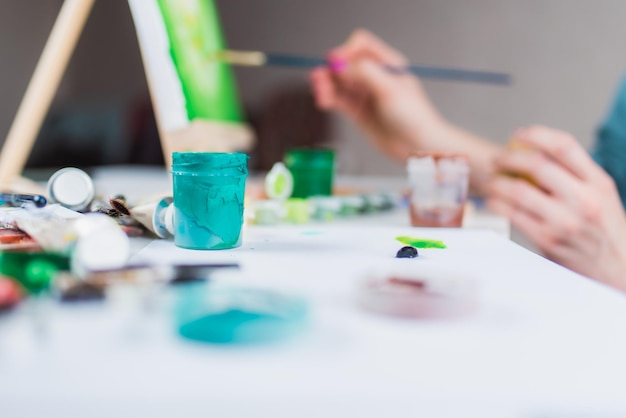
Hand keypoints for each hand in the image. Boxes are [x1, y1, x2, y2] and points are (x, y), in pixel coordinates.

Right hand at [309, 29, 445, 161]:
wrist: (417, 146)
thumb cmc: (414, 117)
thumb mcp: (390, 89)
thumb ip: (365, 74)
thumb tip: (341, 65)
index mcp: (387, 64)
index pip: (361, 46)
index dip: (346, 51)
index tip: (336, 63)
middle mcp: (374, 77)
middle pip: (345, 64)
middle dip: (331, 69)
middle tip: (320, 77)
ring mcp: (365, 94)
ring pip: (339, 83)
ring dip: (326, 84)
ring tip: (319, 91)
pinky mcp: (358, 112)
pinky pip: (338, 100)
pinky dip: (328, 98)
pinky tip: (323, 100)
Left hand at [487, 125, 625, 289]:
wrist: (616, 271)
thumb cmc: (604, 232)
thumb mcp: (601, 197)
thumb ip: (575, 176)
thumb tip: (535, 153)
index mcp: (599, 183)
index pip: (565, 146)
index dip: (537, 135)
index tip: (519, 134)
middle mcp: (584, 200)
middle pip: (538, 165)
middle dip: (509, 158)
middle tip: (497, 159)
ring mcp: (565, 221)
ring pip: (520, 190)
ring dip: (498, 183)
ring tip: (492, 181)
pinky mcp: (548, 240)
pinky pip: (514, 215)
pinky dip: (499, 204)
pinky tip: (494, 201)